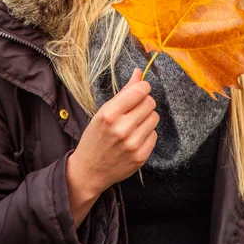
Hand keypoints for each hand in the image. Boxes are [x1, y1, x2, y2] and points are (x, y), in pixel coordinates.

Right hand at [66, 68, 158, 226]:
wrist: (89, 171)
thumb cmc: (95, 137)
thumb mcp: (103, 111)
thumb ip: (124, 92)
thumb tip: (139, 72)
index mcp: (109, 114)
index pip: (140, 91)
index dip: (143, 87)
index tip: (140, 90)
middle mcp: (122, 129)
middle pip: (150, 103)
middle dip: (144, 102)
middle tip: (134, 109)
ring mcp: (132, 145)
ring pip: (155, 118)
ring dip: (146, 118)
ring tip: (134, 124)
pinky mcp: (140, 157)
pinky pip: (154, 135)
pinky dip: (147, 134)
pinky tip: (135, 138)